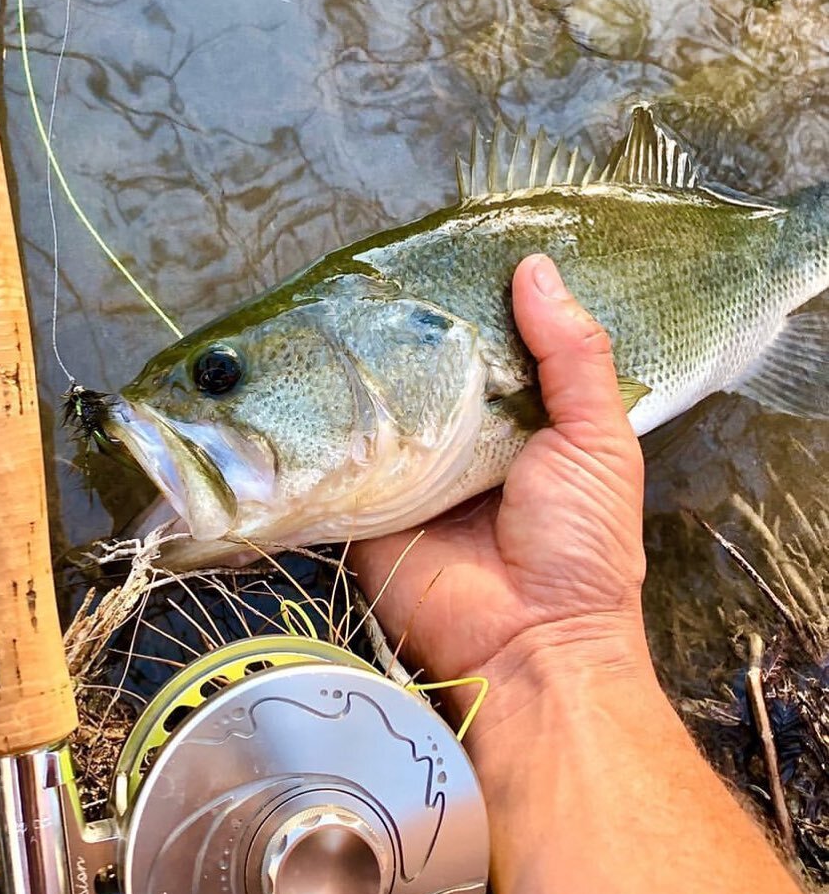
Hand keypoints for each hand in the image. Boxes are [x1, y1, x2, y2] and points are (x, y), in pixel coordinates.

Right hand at [349, 255, 647, 715]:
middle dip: (402, 332)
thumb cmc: (579, 544)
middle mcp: (456, 440)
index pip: (483, 348)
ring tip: (320, 302)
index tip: (434, 249)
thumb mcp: (597, 441)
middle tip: (362, 269)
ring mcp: (407, 471)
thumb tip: (534, 268)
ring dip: (356, 371)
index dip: (465, 303)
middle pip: (424, 373)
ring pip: (377, 408)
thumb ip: (574, 358)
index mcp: (514, 421)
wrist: (526, 645)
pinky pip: (342, 457)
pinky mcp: (364, 504)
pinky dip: (324, 427)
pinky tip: (295, 373)